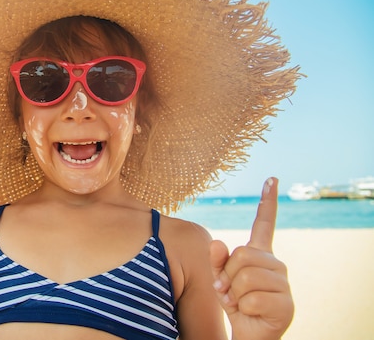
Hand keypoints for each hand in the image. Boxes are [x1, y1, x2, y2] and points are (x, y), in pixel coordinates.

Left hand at [209, 177, 293, 339]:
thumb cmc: (233, 302)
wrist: (247, 332)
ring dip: (234, 295)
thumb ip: (216, 261)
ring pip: (245, 278)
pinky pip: (252, 299)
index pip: (264, 224)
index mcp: (259, 254)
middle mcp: (275, 264)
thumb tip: (217, 244)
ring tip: (240, 303)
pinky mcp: (286, 305)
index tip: (271, 178)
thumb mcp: (218, 279)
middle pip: (242, 255)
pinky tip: (250, 313)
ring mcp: (283, 283)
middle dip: (227, 276)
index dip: (268, 201)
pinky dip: (243, 309)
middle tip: (230, 291)